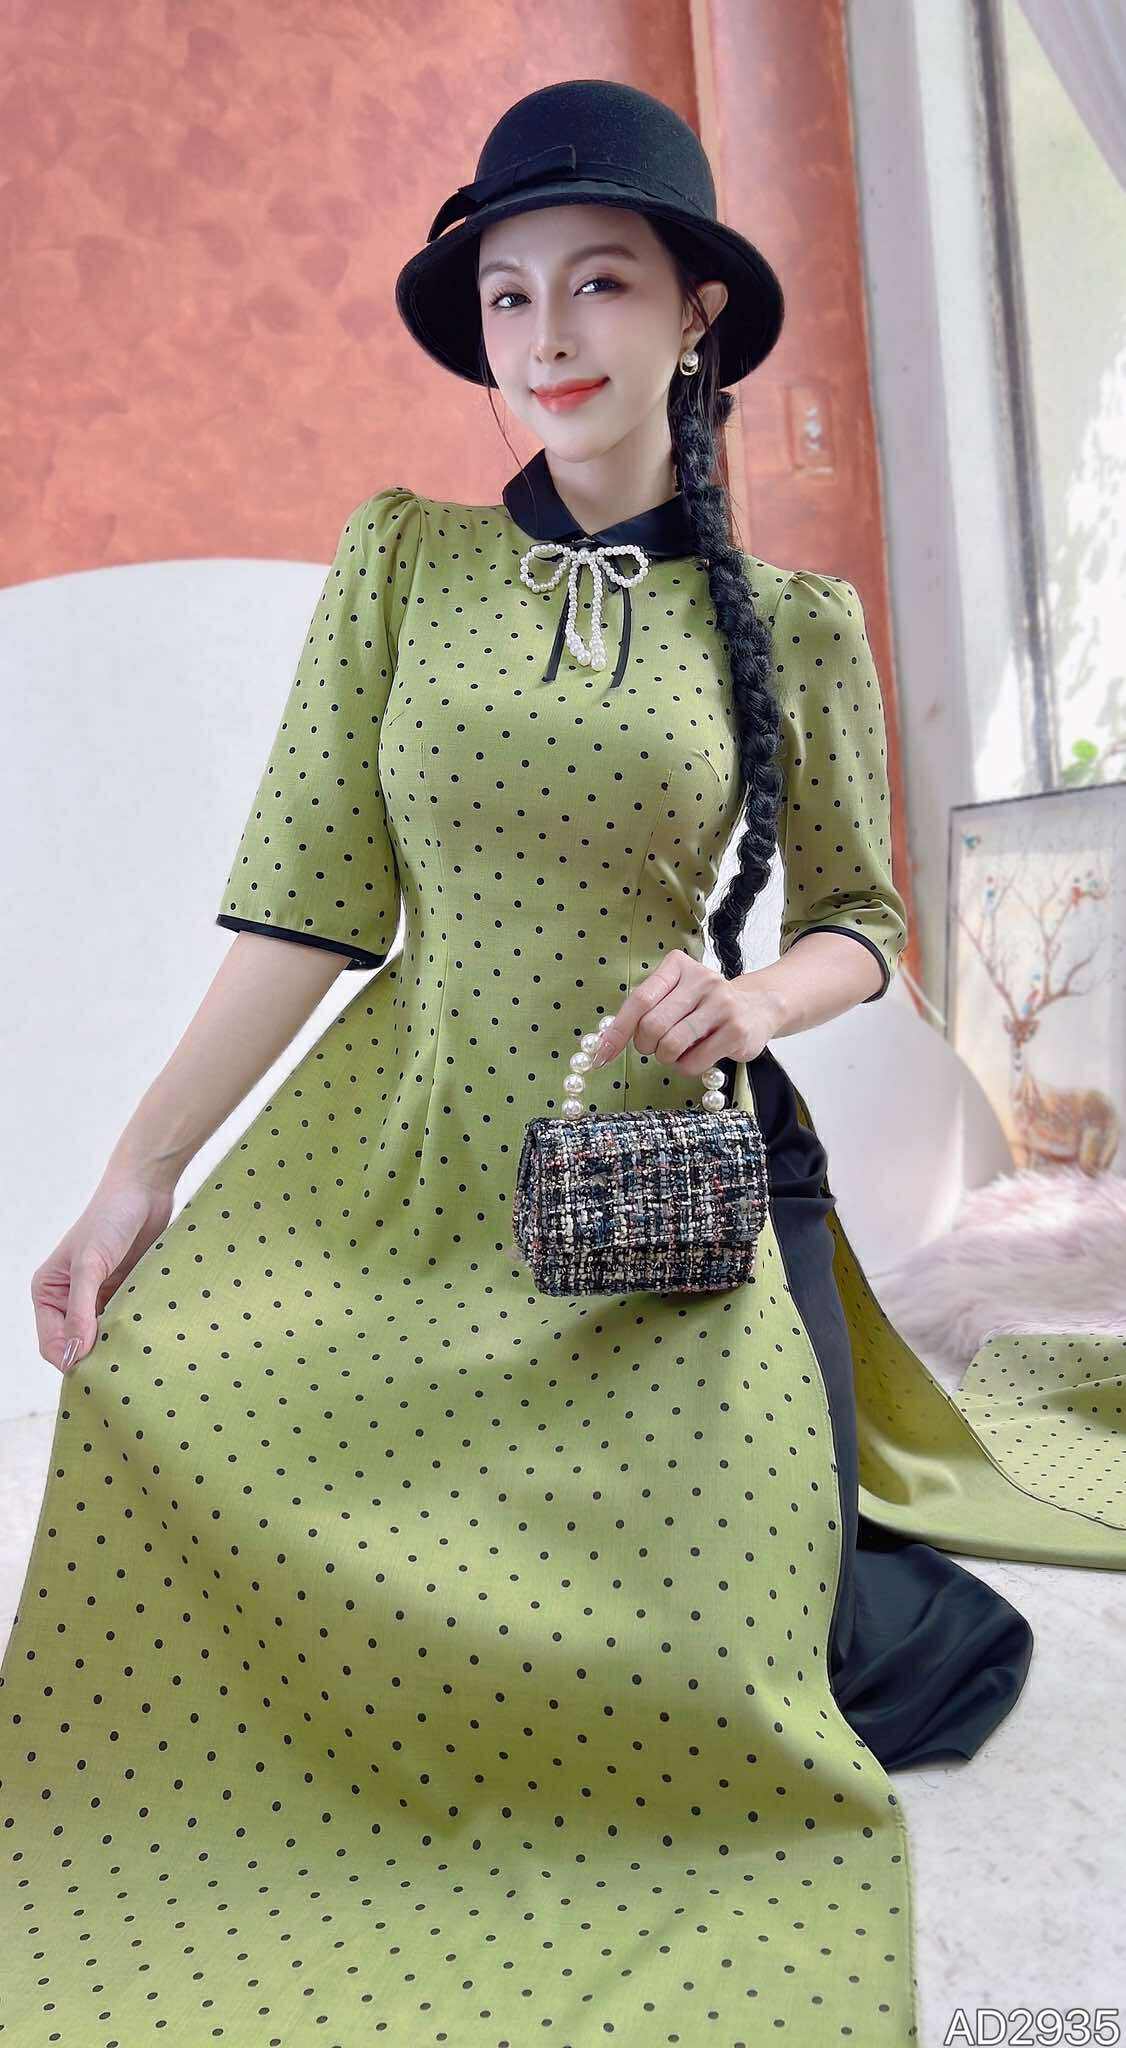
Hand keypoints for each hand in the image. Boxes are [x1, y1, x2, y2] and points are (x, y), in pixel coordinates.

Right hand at [31, 1171, 175, 1375]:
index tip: (96, 1372)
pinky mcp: (123, 1293)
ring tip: (134, 1357)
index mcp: (48, 1292)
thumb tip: (74, 1354)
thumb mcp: (90, 1265)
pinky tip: (146, 1339)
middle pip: (76, 1345)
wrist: (144, 1190)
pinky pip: (123, 1323)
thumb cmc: (110, 1219)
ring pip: (102, 1338)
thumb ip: (80, 1311)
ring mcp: (97, 1298)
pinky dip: (131, 1332)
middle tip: (119, 1371)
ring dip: (115, 1346)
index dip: (70, 1360)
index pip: (51, 1343)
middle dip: (94, 1358)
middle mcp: (69, 1299)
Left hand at [588, 951, 778, 1074]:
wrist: (759, 1006)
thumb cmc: (703, 1004)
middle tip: (654, 1047)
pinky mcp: (736, 1031)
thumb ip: (645, 1009)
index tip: (602, 1054)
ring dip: (666, 1057)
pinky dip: (685, 1067)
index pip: (640, 999)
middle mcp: (702, 980)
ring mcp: (722, 1005)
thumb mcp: (675, 994)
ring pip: (671, 1046)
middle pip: (652, 1026)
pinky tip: (697, 1056)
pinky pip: (692, 1062)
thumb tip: (604, 1042)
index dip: (617, 1030)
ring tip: (678, 1050)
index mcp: (679, 966)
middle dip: (646, 1045)